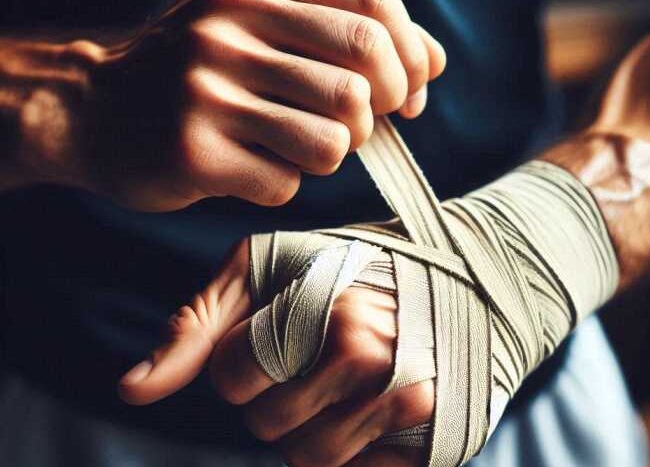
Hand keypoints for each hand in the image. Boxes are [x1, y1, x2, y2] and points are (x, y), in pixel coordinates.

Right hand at [4, 0, 444, 209]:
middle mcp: (228, 18)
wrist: (97, 107)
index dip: (409, 56)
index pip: (375, 4)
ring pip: (337, 136)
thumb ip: (350, 30)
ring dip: (335, 152)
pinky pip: (287, 181)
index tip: (407, 93)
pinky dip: (284, 181)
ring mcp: (206, 85)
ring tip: (301, 145)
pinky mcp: (194, 150)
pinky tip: (251, 166)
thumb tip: (432, 62)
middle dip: (381, 108)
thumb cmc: (202, 67)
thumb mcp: (266, 22)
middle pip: (364, 68)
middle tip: (359, 124)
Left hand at [119, 239, 434, 466]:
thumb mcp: (262, 271)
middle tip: (311, 355)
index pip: (230, 379)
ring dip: (308, 426)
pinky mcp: (437, 438)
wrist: (452, 276)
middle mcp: (372, 358)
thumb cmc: (344, 269)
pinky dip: (351, 448)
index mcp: (325, 309)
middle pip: (266, 425)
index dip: (238, 360)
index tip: (270, 335)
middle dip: (272, 395)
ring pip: (307, 460)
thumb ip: (196, 327)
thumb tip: (130, 391)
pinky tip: (369, 404)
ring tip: (338, 379)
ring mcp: (410, 403)